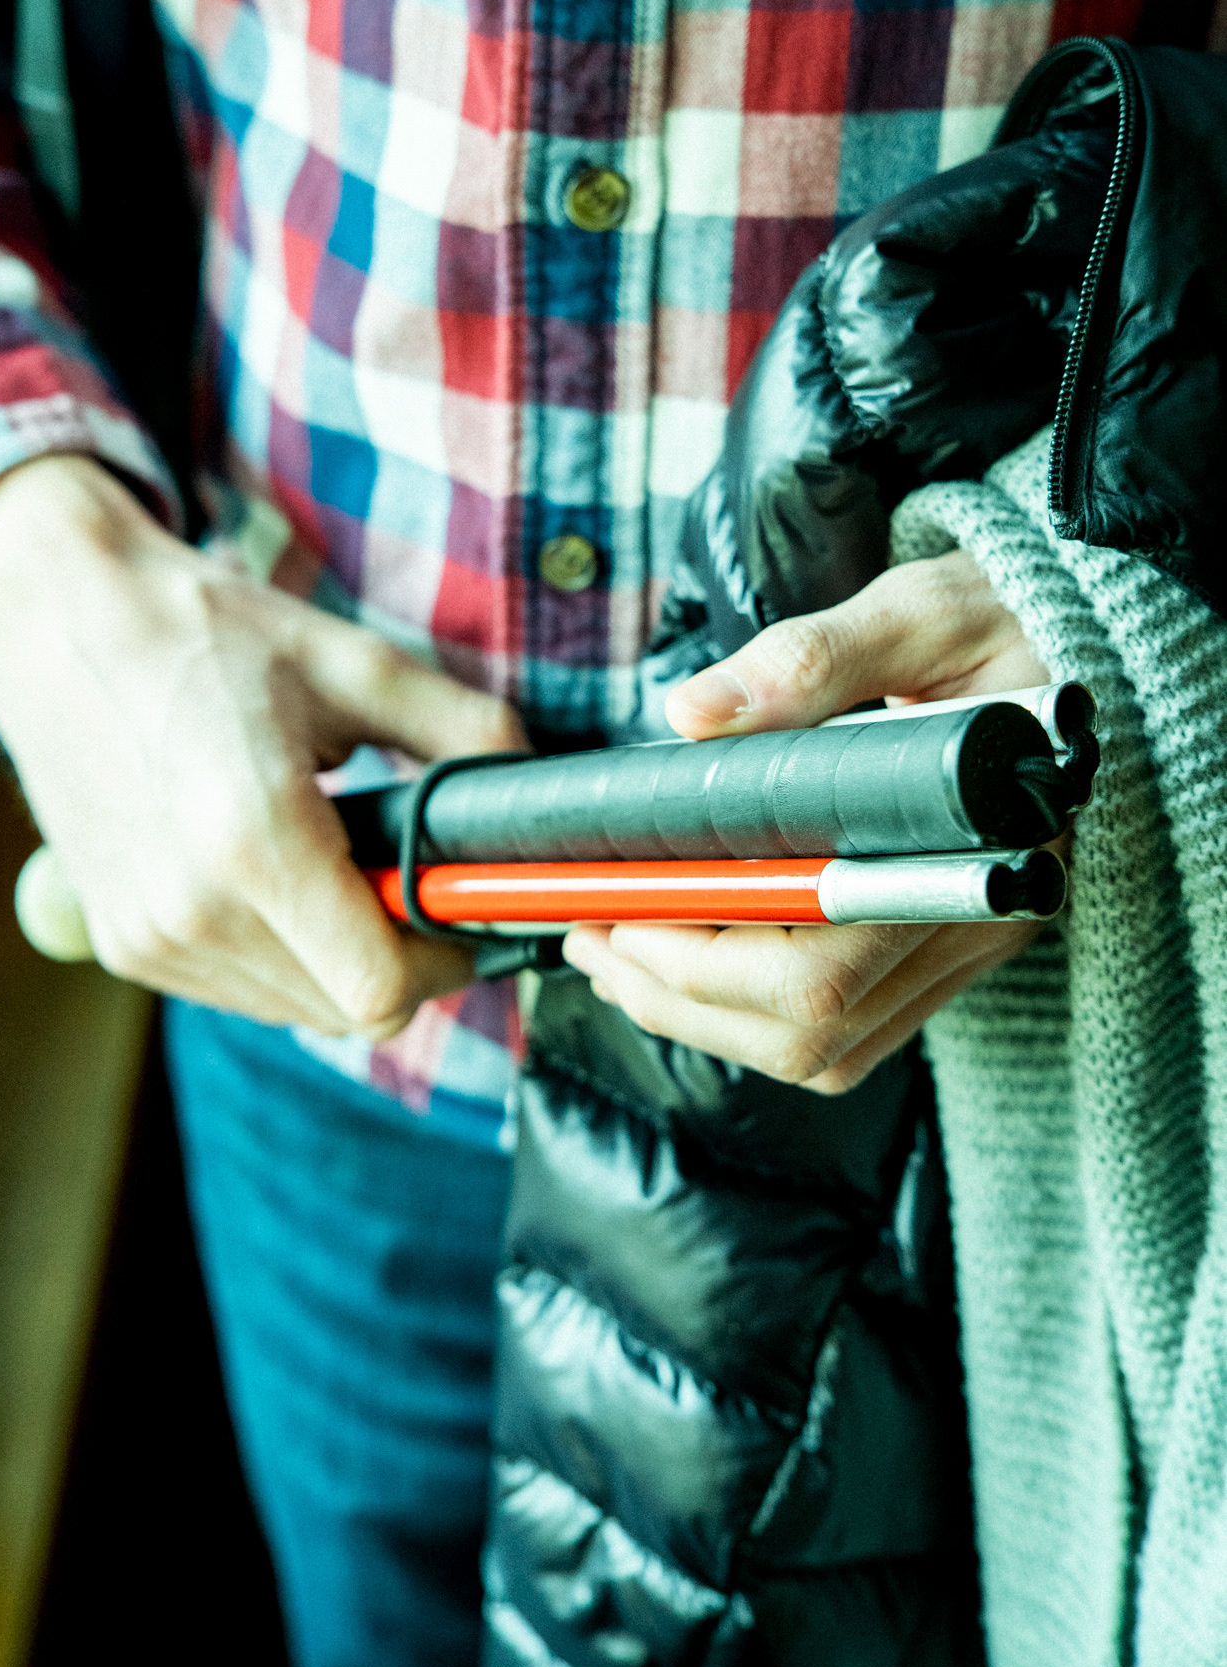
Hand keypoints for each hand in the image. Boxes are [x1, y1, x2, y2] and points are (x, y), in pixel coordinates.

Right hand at [0, 456, 526, 1037]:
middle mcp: (192, 910)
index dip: (445, 958)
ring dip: (338, 960)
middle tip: (412, 878)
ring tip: (336, 863)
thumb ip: (463, 728)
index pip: (380, 989)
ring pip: (296, 1009)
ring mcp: (150, 938)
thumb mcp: (353, 662)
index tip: (462, 908)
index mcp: (253, 842)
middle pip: (347, 1010)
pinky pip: (240, 989)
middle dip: (401, 956)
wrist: (59, 623)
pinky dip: (280, 954)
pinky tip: (275, 874)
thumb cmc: (205, 633)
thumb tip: (539, 779)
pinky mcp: (123, 945)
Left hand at [562, 551, 1056, 1092]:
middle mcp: (975, 921)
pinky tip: (686, 957)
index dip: (700, 960)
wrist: (1075, 644)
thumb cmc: (1006, 624)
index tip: (619, 912)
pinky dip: (745, 1012)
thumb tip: (694, 714)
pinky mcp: (941, 951)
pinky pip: (841, 1032)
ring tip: (616, 948)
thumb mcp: (916, 616)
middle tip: (591, 931)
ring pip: (820, 1049)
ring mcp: (961, 946)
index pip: (822, 969)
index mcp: (974, 851)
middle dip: (676, 995)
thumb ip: (809, 662)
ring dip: (698, 1014)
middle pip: (810, 1030)